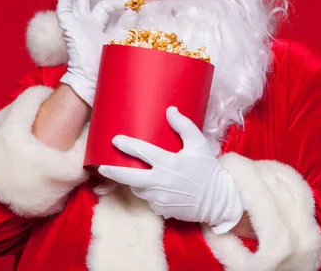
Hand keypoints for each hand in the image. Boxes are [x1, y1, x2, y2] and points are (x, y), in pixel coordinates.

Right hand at [57, 0, 130, 105]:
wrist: (92, 76)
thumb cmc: (106, 62)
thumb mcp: (120, 40)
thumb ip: (126, 26)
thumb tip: (136, 12)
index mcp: (97, 26)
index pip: (106, 7)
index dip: (119, 2)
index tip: (133, 2)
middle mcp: (85, 23)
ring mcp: (75, 24)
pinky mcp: (67, 26)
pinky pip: (65, 7)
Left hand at [98, 107, 243, 233]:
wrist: (218, 201)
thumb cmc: (208, 170)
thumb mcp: (199, 144)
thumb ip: (184, 126)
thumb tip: (170, 110)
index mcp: (169, 163)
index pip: (142, 152)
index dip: (127, 145)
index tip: (116, 140)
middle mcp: (161, 181)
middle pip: (129, 177)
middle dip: (112, 172)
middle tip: (102, 167)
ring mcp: (160, 198)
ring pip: (137, 189)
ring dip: (133, 182)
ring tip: (132, 173)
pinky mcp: (162, 209)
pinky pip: (149, 200)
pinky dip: (149, 194)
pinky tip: (154, 188)